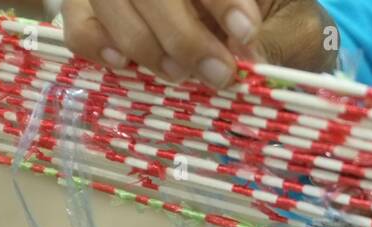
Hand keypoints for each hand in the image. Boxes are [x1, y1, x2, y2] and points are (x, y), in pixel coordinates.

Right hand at [62, 0, 338, 88]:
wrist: (256, 30)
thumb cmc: (282, 24)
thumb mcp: (294, 27)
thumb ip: (276, 39)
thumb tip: (247, 57)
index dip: (222, 1)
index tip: (246, 32)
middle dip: (183, 35)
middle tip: (218, 74)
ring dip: (144, 43)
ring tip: (179, 75)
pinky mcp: (94, 7)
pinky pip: (78, 20)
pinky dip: (96, 44)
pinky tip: (125, 65)